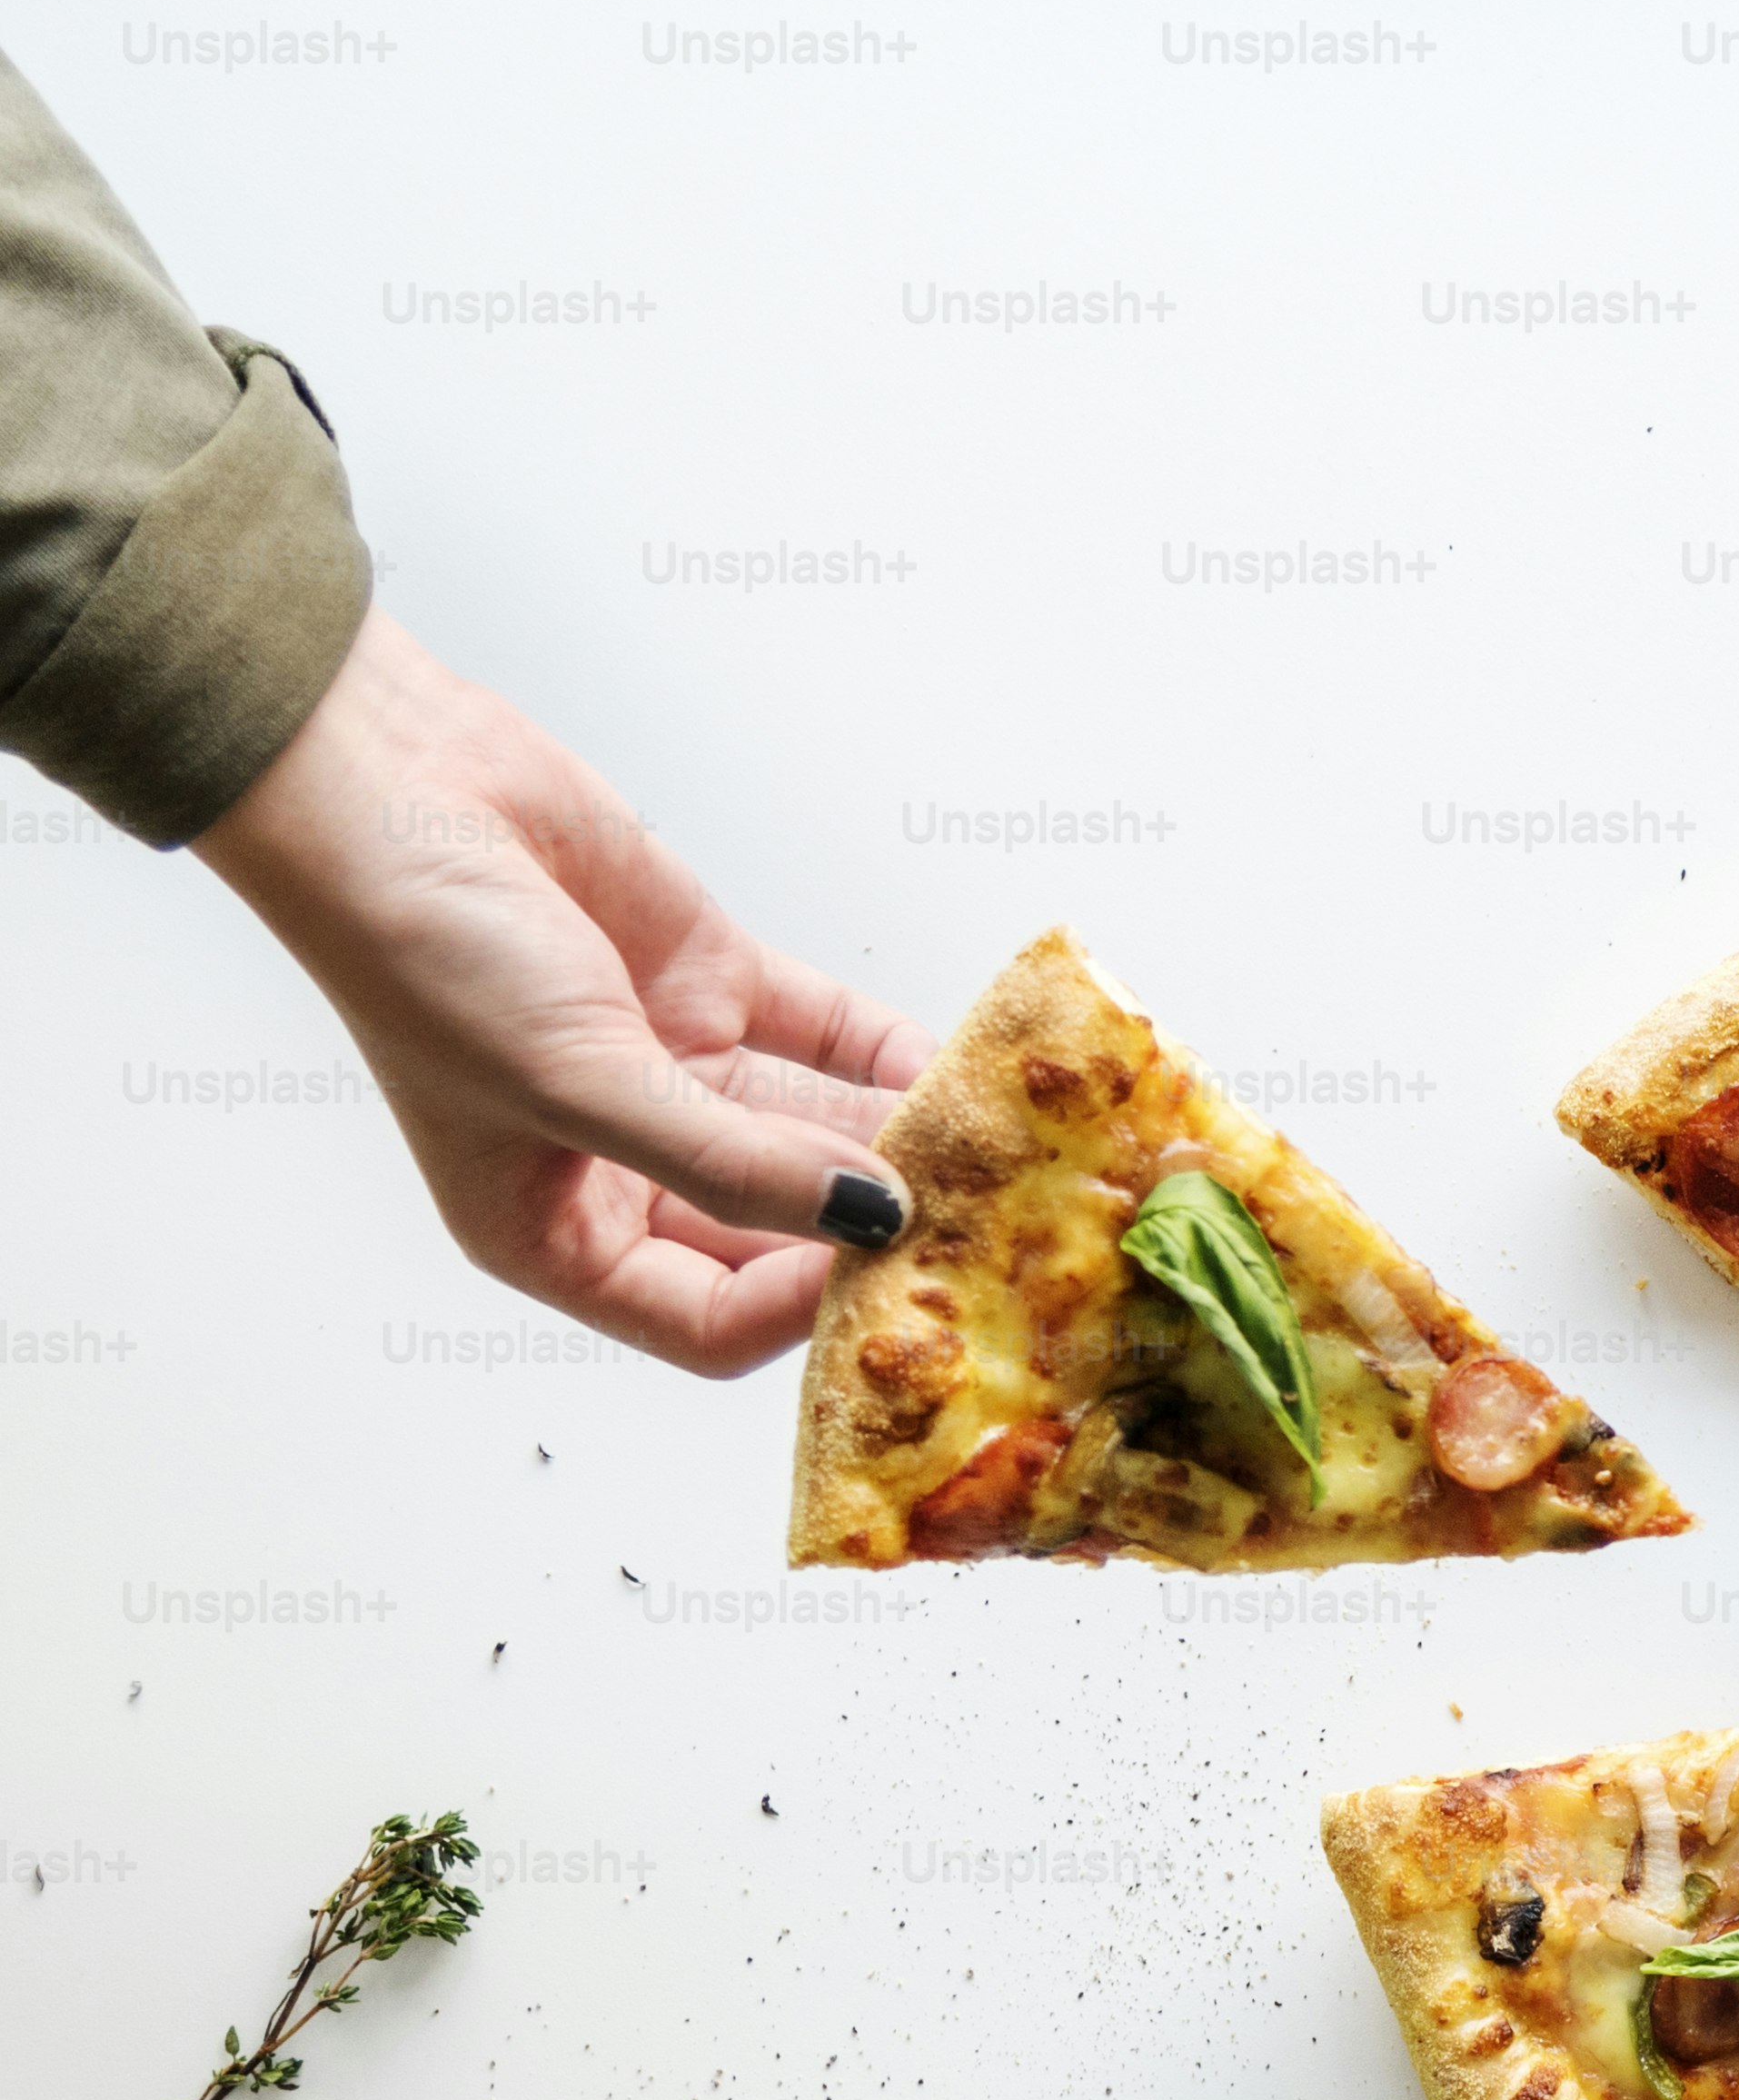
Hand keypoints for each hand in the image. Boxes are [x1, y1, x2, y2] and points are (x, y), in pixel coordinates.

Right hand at [191, 608, 924, 1374]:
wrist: (381, 777)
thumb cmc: (424, 951)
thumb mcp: (577, 1082)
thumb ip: (731, 1163)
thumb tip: (871, 1215)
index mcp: (550, 1234)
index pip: (707, 1322)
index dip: (798, 1312)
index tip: (889, 1273)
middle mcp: (617, 1168)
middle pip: (777, 1237)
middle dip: (871, 1231)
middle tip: (978, 1228)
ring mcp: (671, 1075)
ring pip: (815, 1137)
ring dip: (898, 1144)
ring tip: (995, 1152)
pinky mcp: (708, 986)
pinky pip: (824, 1043)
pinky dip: (891, 1057)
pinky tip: (962, 1072)